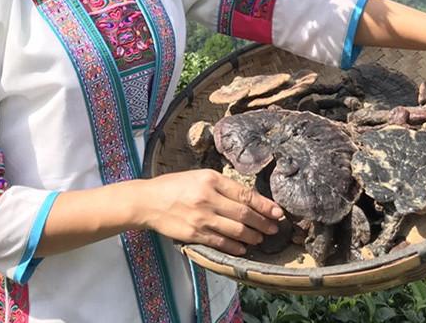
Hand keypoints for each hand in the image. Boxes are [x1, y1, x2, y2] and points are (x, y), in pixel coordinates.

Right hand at [137, 169, 282, 255]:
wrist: (147, 201)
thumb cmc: (174, 186)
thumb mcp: (199, 176)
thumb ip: (221, 186)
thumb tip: (248, 199)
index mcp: (211, 179)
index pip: (245, 194)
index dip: (265, 205)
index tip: (278, 212)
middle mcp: (208, 197)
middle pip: (244, 214)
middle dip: (263, 223)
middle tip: (274, 228)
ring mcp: (201, 217)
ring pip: (236, 230)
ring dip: (252, 236)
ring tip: (261, 238)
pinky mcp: (194, 234)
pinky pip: (221, 243)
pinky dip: (235, 247)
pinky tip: (243, 248)